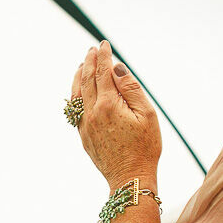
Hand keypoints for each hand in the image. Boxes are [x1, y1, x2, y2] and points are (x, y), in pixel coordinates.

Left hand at [71, 41, 161, 188]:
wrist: (130, 178)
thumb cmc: (145, 147)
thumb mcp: (147, 115)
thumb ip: (130, 88)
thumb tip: (116, 68)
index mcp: (108, 105)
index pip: (103, 72)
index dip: (104, 56)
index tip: (104, 44)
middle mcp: (92, 113)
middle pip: (87, 80)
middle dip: (90, 62)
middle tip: (93, 49)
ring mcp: (85, 125)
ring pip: (76, 94)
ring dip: (79, 76)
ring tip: (83, 64)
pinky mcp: (83, 136)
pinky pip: (75, 109)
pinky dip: (76, 94)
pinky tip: (79, 90)